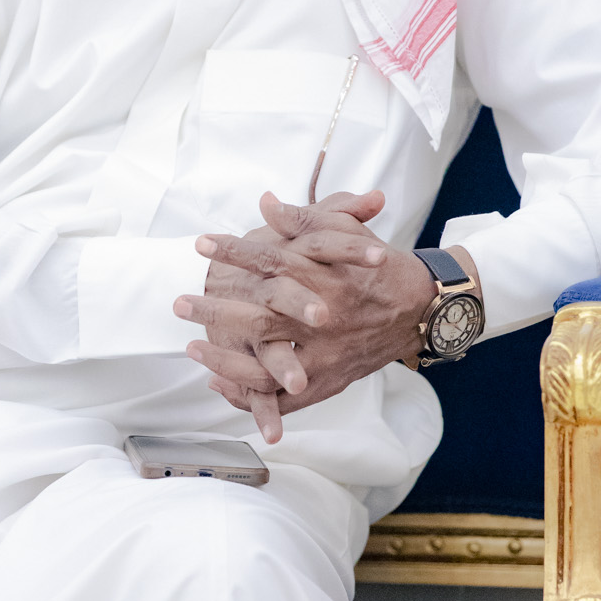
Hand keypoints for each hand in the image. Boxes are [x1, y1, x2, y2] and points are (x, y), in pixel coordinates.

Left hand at [174, 193, 479, 441]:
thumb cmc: (381, 269)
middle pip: (261, 320)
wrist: (423, 310)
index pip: (272, 263)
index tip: (201, 244)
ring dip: (226, 361)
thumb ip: (306, 219)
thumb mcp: (349, 234)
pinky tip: (219, 383)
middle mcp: (325, 321)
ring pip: (268, 368)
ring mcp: (326, 357)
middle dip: (216, 312)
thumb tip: (266, 202)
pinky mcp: (329, 382)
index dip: (234, 252)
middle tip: (178, 303)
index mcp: (329, 279)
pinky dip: (250, 395)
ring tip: (192, 349)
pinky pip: (283, 398)